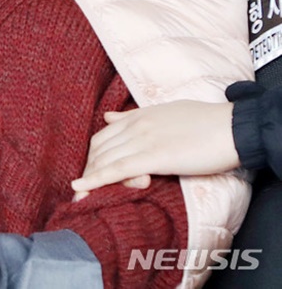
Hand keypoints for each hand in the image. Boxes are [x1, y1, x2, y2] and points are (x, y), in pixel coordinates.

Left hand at [71, 100, 238, 198]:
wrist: (229, 126)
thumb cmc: (205, 121)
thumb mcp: (165, 111)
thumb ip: (136, 115)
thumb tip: (110, 116)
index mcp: (139, 115)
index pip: (104, 135)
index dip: (93, 156)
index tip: (88, 172)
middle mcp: (136, 126)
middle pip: (100, 148)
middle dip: (89, 170)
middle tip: (82, 191)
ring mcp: (143, 140)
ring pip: (106, 160)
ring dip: (89, 179)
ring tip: (79, 197)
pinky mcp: (154, 156)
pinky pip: (117, 169)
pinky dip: (96, 179)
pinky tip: (82, 189)